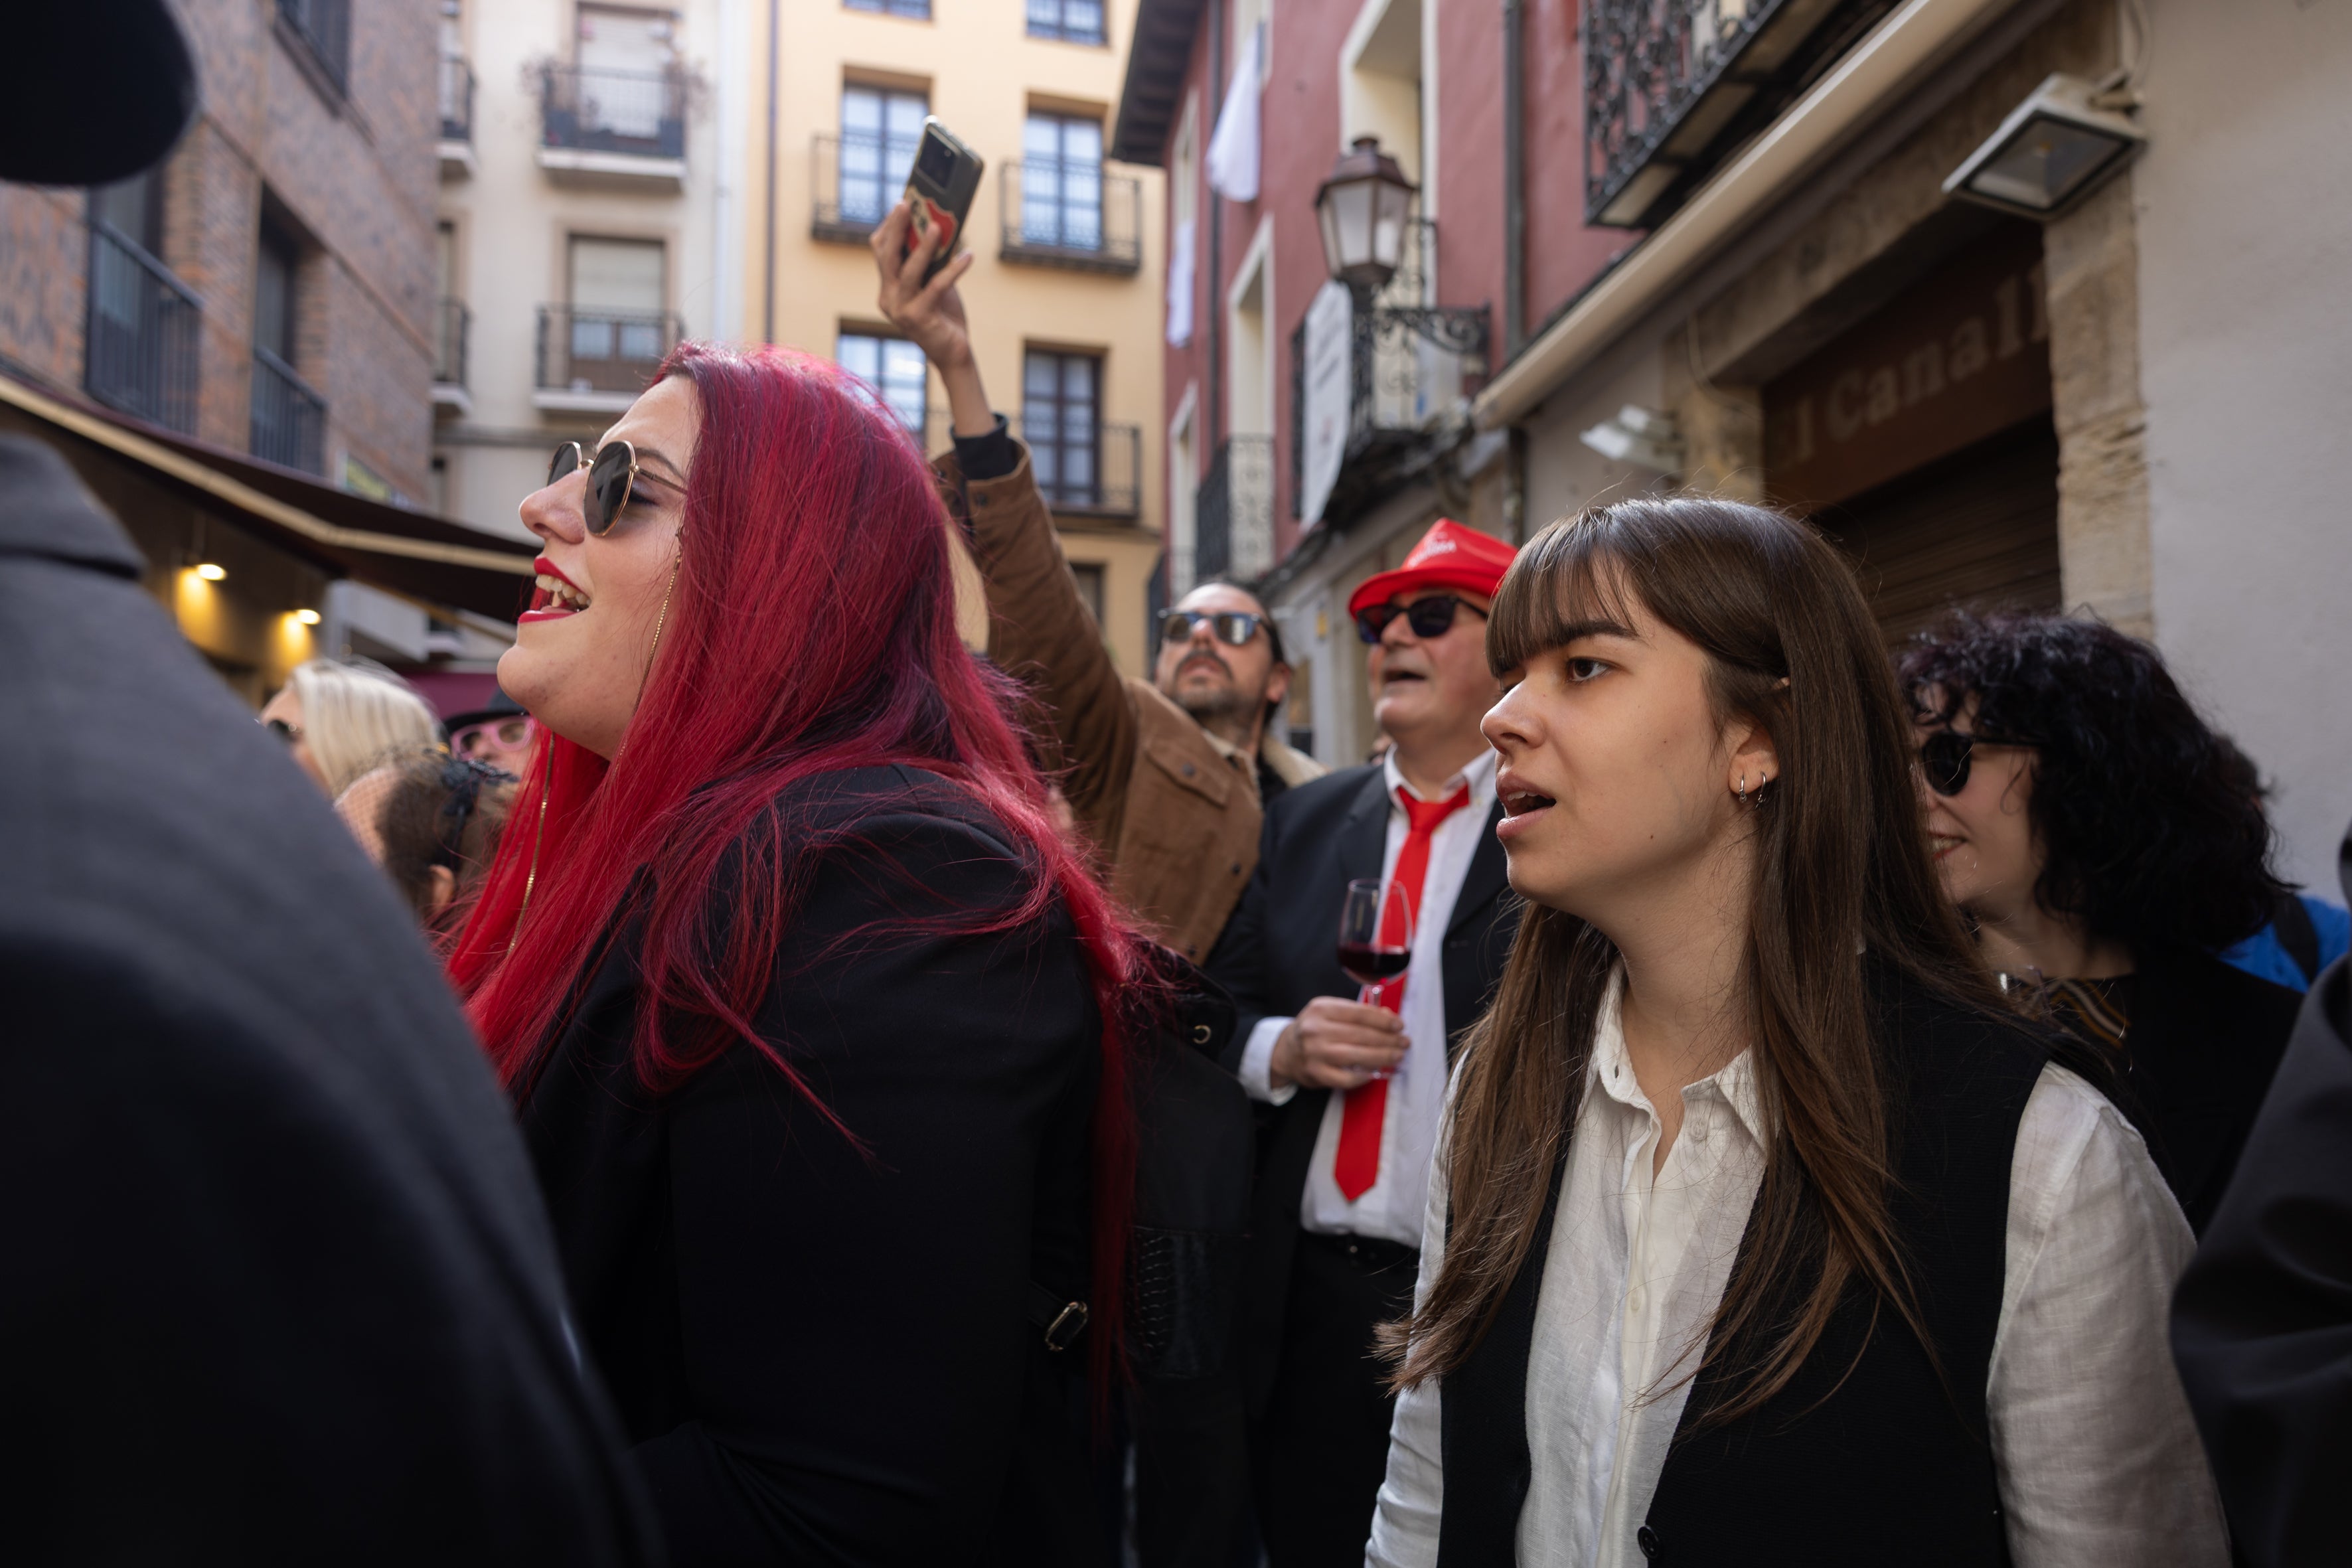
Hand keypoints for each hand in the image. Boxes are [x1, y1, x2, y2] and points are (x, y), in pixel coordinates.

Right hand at [871, 198, 977, 373]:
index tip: (901, 203)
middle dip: (896, 228)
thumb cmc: (944, 314)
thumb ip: (930, 262)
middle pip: (887, 256)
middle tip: (907, 204)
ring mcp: (900, 310)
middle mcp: (887, 298)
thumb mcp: (934, 283)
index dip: (889, 227)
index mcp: (887, 288)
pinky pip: (936, 286)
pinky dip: (954, 269)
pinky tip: (968, 256)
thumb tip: (938, 226)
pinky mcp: (919, 318)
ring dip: (924, 246)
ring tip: (937, 226)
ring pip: (908, 270)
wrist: (953, 353)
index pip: (880, 252)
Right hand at [1270, 996, 1407, 1091]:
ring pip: (1356, 1056)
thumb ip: (1357, 1013)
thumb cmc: (1314, 1029)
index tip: (1399, 1025)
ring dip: (1381, 1057)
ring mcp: (1315, 1053)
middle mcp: (1316, 1030)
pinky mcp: (1316, 1073)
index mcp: (1321, 1009)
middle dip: (1387, 1039)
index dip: (1382, 1020)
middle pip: (1360, 1035)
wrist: (1286, 1052)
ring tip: (1397, 1056)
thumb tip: (1388, 1016)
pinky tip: (1376, 1073)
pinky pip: (1346, 1078)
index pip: (1359, 1013)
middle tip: (1404, 1043)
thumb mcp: (1330, 1012)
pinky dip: (1364, 1076)